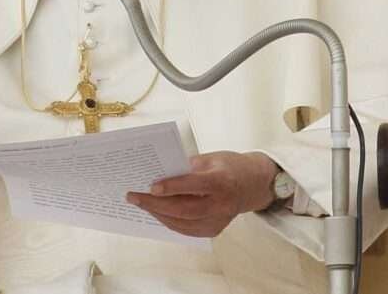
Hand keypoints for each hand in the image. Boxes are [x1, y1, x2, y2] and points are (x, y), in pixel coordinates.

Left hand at [126, 151, 279, 237]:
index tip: (151, 186)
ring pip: (181, 223)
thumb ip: (187, 167)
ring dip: (157, 213)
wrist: (254, 185)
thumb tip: (159, 174)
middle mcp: (221, 205)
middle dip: (154, 204)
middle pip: (183, 210)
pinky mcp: (214, 230)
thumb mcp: (211, 157)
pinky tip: (155, 210)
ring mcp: (219, 221)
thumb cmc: (229, 166)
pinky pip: (186, 229)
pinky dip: (168, 220)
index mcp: (222, 182)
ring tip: (139, 203)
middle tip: (133, 197)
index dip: (171, 187)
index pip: (193, 186)